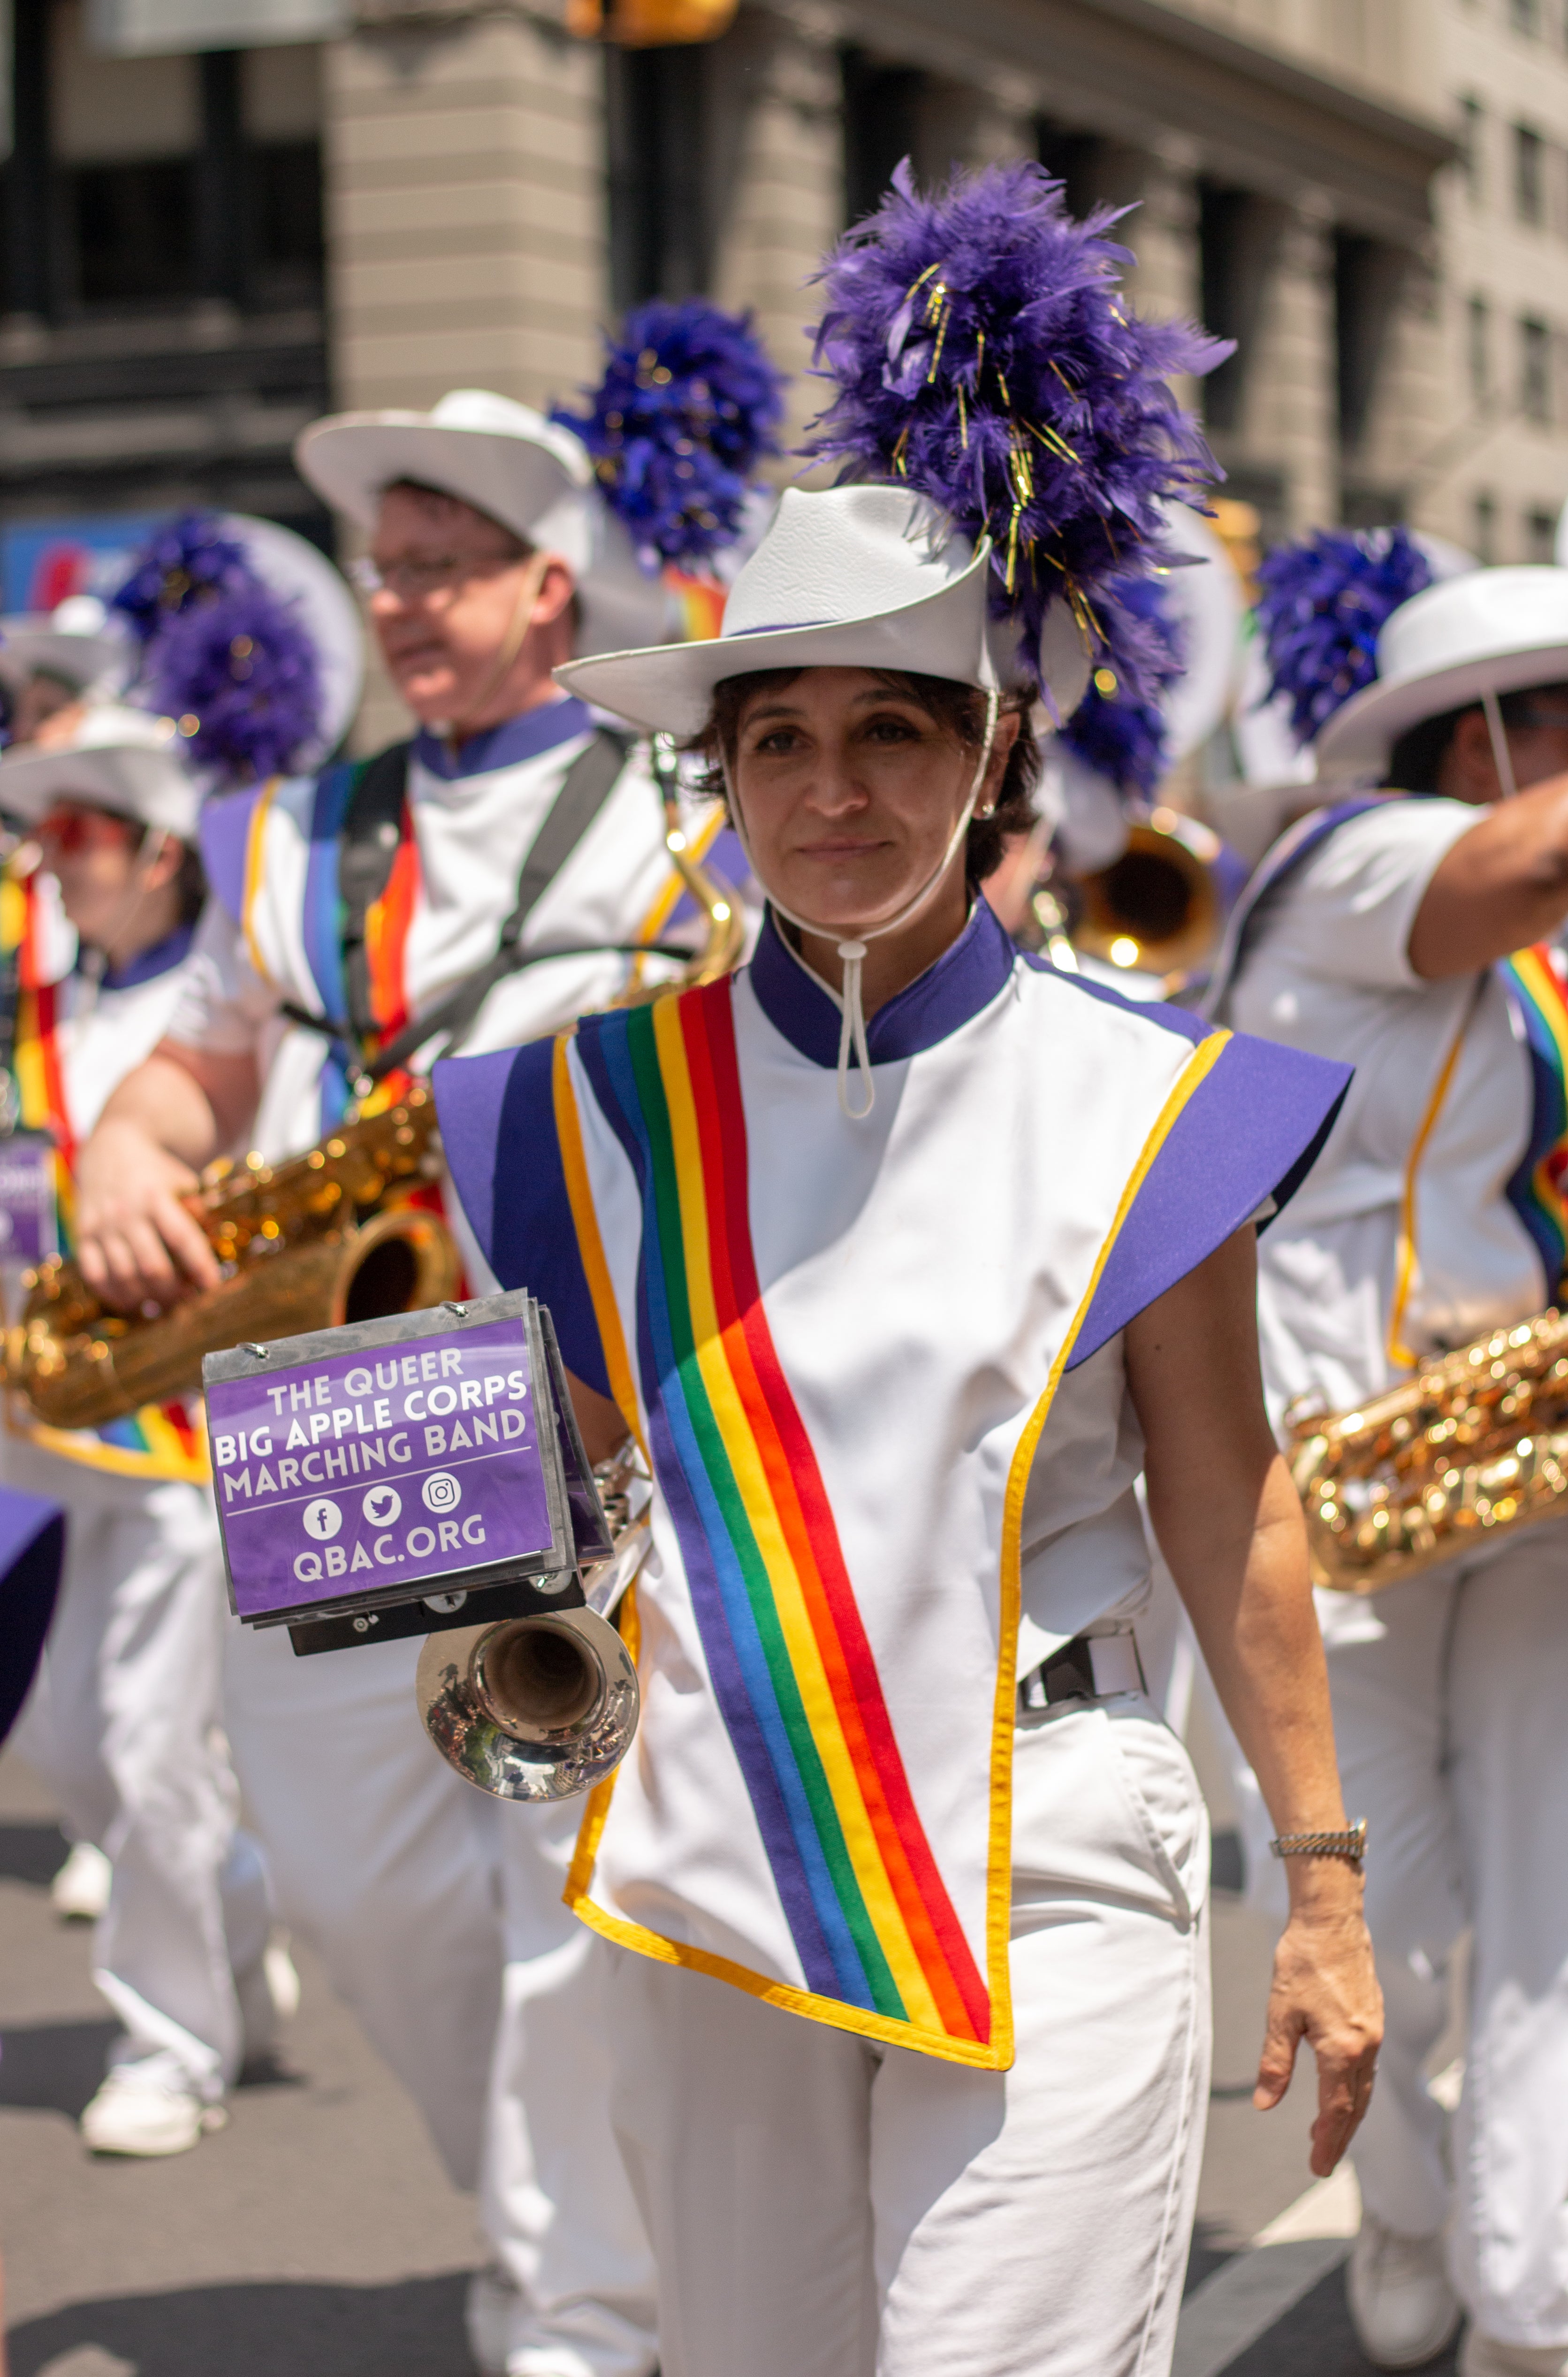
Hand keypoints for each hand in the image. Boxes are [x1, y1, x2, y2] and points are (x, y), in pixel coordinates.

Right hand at [73, 1118, 221, 1307]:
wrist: (111, 1148)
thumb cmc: (157, 1171)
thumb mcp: (183, 1180)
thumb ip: (198, 1209)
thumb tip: (216, 1241)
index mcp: (156, 1197)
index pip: (182, 1238)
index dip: (199, 1266)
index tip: (213, 1287)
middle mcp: (126, 1213)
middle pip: (152, 1266)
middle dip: (173, 1292)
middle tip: (186, 1302)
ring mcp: (101, 1226)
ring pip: (124, 1276)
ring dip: (146, 1298)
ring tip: (163, 1306)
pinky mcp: (82, 1235)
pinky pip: (95, 1275)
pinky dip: (113, 1295)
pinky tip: (131, 1303)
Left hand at [1254, 1876, 1382, 2176]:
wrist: (1332, 1919)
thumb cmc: (1302, 1962)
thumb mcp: (1280, 2014)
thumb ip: (1274, 2063)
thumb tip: (1264, 2103)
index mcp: (1342, 2050)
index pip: (1336, 2110)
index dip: (1327, 2141)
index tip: (1317, 2167)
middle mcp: (1365, 2047)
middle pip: (1355, 2105)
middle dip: (1339, 2136)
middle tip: (1321, 2160)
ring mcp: (1373, 2032)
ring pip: (1364, 2087)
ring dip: (1348, 2113)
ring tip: (1325, 2131)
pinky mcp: (1373, 2018)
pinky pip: (1367, 2067)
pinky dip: (1355, 2088)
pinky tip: (1340, 2089)